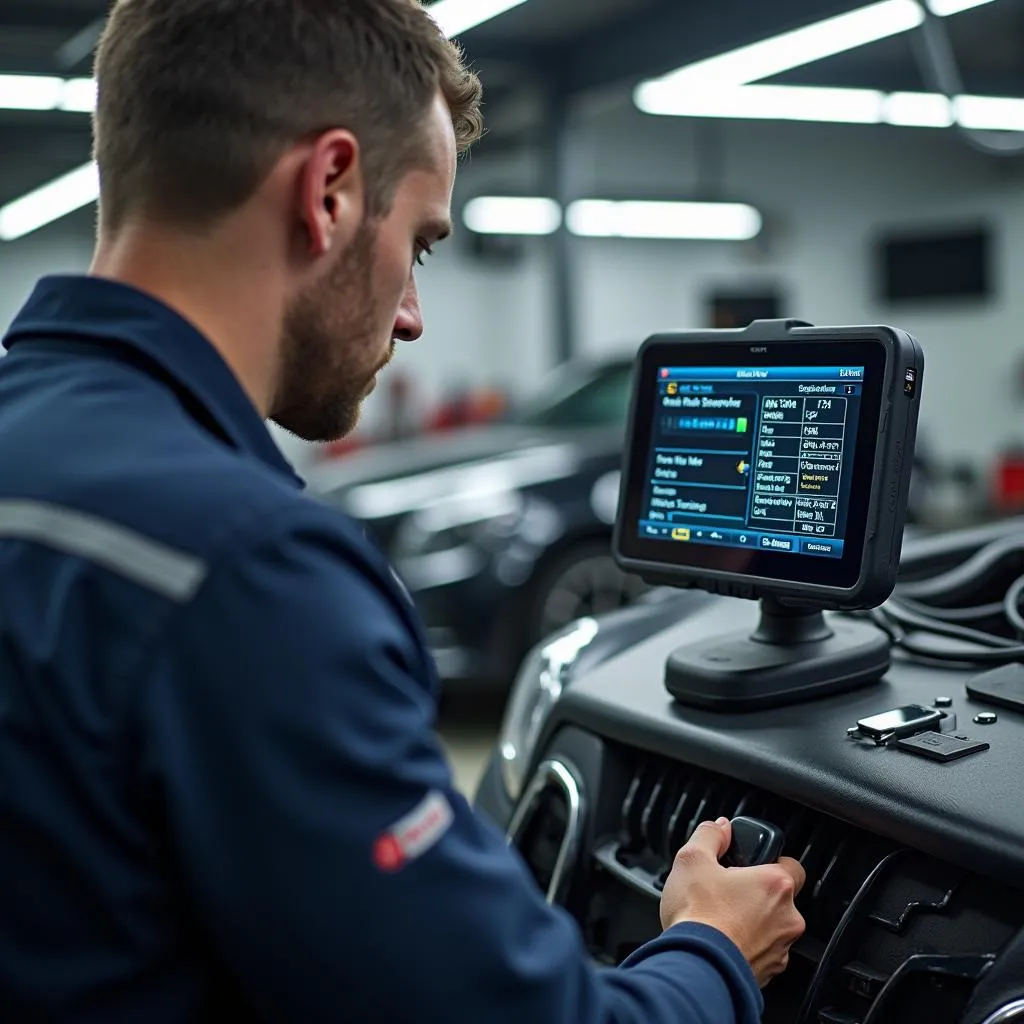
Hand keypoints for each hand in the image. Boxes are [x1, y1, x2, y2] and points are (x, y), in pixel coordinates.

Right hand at [660, 817, 805, 987]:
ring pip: (771, 928)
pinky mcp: (768, 974)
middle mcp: (787, 918)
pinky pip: (762, 953)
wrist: (696, 968)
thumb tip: (719, 827)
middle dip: (755, 894)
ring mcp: (780, 950)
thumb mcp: (693, 859)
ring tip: (719, 919)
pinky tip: (721, 942)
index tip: (749, 865)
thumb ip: (710, 835)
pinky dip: (746, 947)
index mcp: (776, 885)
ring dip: (752, 922)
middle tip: (727, 891)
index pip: (791, 864)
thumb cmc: (698, 915)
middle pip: (779, 898)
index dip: (770, 861)